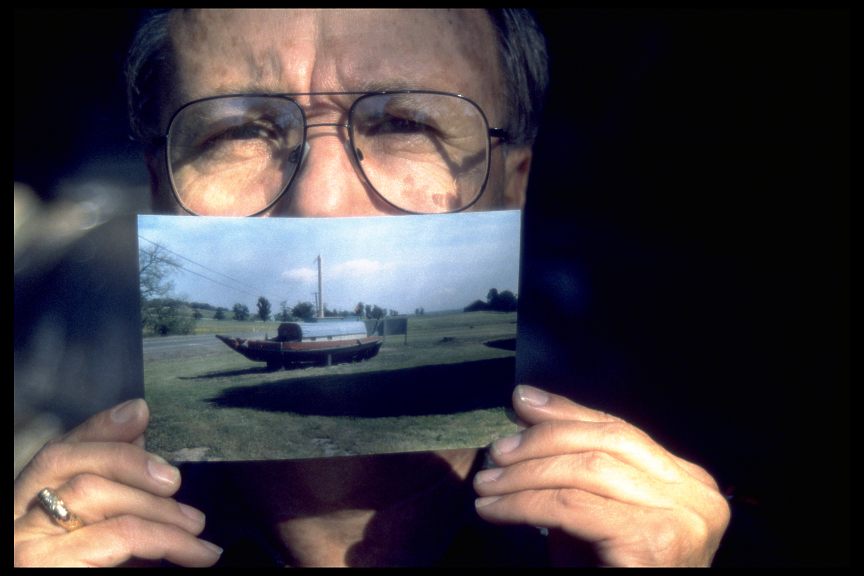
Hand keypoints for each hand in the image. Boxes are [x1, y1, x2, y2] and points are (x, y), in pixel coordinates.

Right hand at [13, 399, 222, 566]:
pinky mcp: (50, 572)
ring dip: (160, 507)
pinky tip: (195, 553)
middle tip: (180, 487)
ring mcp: (28, 553)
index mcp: (22, 510)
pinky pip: (114, 540)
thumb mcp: (97, 533)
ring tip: (199, 530)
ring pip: (95, 496)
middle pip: (77, 470)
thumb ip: (113, 487)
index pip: (54, 453)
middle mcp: (16, 527)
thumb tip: (138, 421)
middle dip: (137, 468)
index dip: (98, 429)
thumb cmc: (84, 570)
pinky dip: (163, 539)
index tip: (141, 413)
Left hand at [474, 385, 729, 566]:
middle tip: (496, 451)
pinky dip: (524, 504)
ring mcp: (683, 518)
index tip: (521, 400)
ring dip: (525, 474)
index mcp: (689, 482)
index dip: (567, 412)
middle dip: (543, 439)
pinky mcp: (654, 543)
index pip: (621, 431)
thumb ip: (571, 467)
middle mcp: (697, 496)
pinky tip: (493, 509)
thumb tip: (528, 408)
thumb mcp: (592, 513)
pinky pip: (573, 507)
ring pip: (587, 470)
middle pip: (608, 442)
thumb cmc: (607, 573)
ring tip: (486, 484)